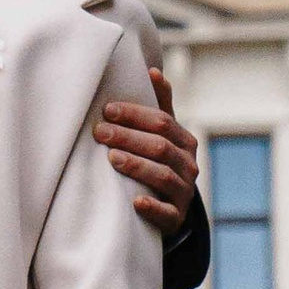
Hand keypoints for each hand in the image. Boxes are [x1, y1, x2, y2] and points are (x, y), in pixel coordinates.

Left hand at [95, 67, 197, 239]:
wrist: (169, 208)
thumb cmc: (159, 163)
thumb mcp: (162, 135)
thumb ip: (160, 106)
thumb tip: (153, 70)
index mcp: (184, 141)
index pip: (162, 123)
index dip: (135, 115)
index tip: (107, 110)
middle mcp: (188, 165)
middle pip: (160, 146)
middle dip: (129, 137)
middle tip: (100, 132)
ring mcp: (183, 192)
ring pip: (162, 175)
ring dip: (137, 165)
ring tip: (111, 158)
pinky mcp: (175, 218)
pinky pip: (166, 213)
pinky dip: (151, 207)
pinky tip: (135, 202)